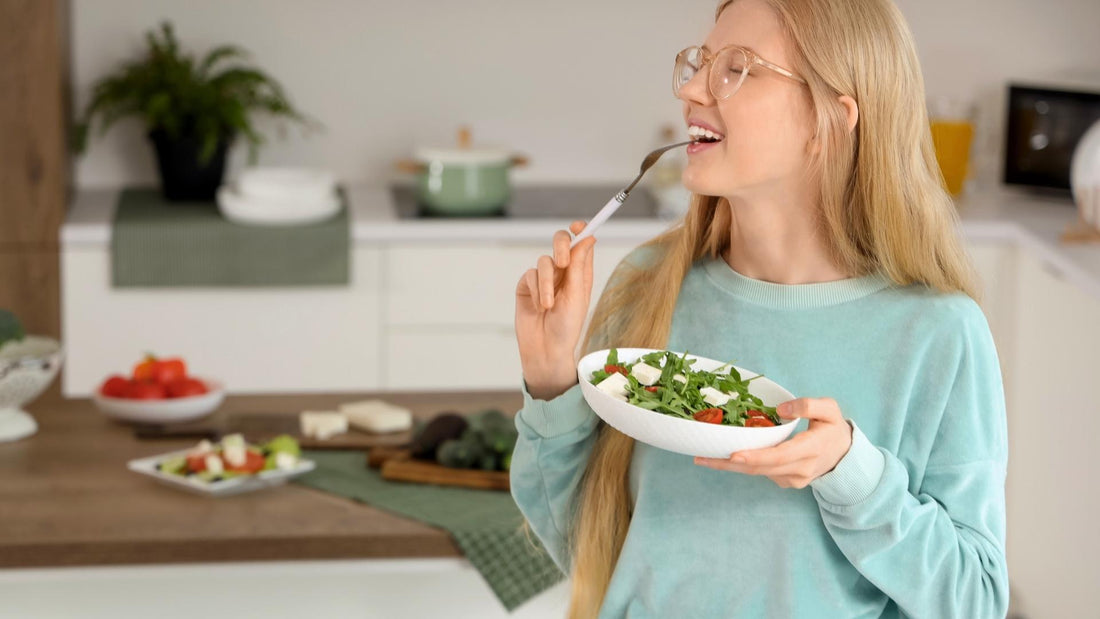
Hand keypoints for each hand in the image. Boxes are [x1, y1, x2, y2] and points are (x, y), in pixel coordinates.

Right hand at [515, 220, 596, 399]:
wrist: (545, 349)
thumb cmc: (567, 327)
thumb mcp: (577, 295)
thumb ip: (580, 265)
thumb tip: (589, 237)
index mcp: (581, 273)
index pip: (581, 244)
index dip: (581, 230)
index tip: (579, 226)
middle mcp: (563, 273)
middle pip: (560, 243)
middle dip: (560, 247)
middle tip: (563, 262)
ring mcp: (544, 278)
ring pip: (544, 261)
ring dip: (547, 283)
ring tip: (549, 305)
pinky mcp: (527, 286)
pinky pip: (530, 275)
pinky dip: (536, 290)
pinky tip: (539, 306)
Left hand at [693, 398, 852, 488]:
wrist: (845, 457)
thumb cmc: (834, 428)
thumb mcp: (830, 410)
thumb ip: (809, 405)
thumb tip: (781, 409)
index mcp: (812, 449)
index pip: (779, 456)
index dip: (755, 457)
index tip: (733, 455)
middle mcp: (800, 469)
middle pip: (760, 469)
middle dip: (729, 464)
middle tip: (702, 457)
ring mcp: (792, 479)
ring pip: (757, 473)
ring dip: (730, 466)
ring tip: (703, 457)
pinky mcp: (785, 482)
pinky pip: (761, 473)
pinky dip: (742, 465)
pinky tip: (723, 456)